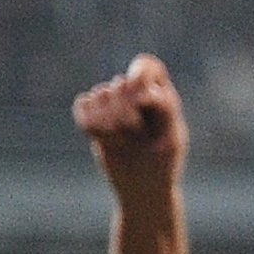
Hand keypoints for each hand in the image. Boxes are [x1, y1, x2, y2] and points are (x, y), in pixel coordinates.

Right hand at [73, 54, 187, 201]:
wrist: (142, 188)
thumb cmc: (163, 164)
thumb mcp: (172, 139)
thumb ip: (165, 110)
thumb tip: (145, 91)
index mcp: (160, 93)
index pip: (147, 66)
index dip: (140, 74)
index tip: (139, 94)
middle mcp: (134, 92)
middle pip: (121, 84)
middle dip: (126, 113)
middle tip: (136, 134)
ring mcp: (110, 101)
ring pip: (100, 95)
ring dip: (111, 125)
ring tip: (123, 142)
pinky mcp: (91, 113)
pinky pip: (82, 107)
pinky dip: (92, 126)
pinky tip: (104, 141)